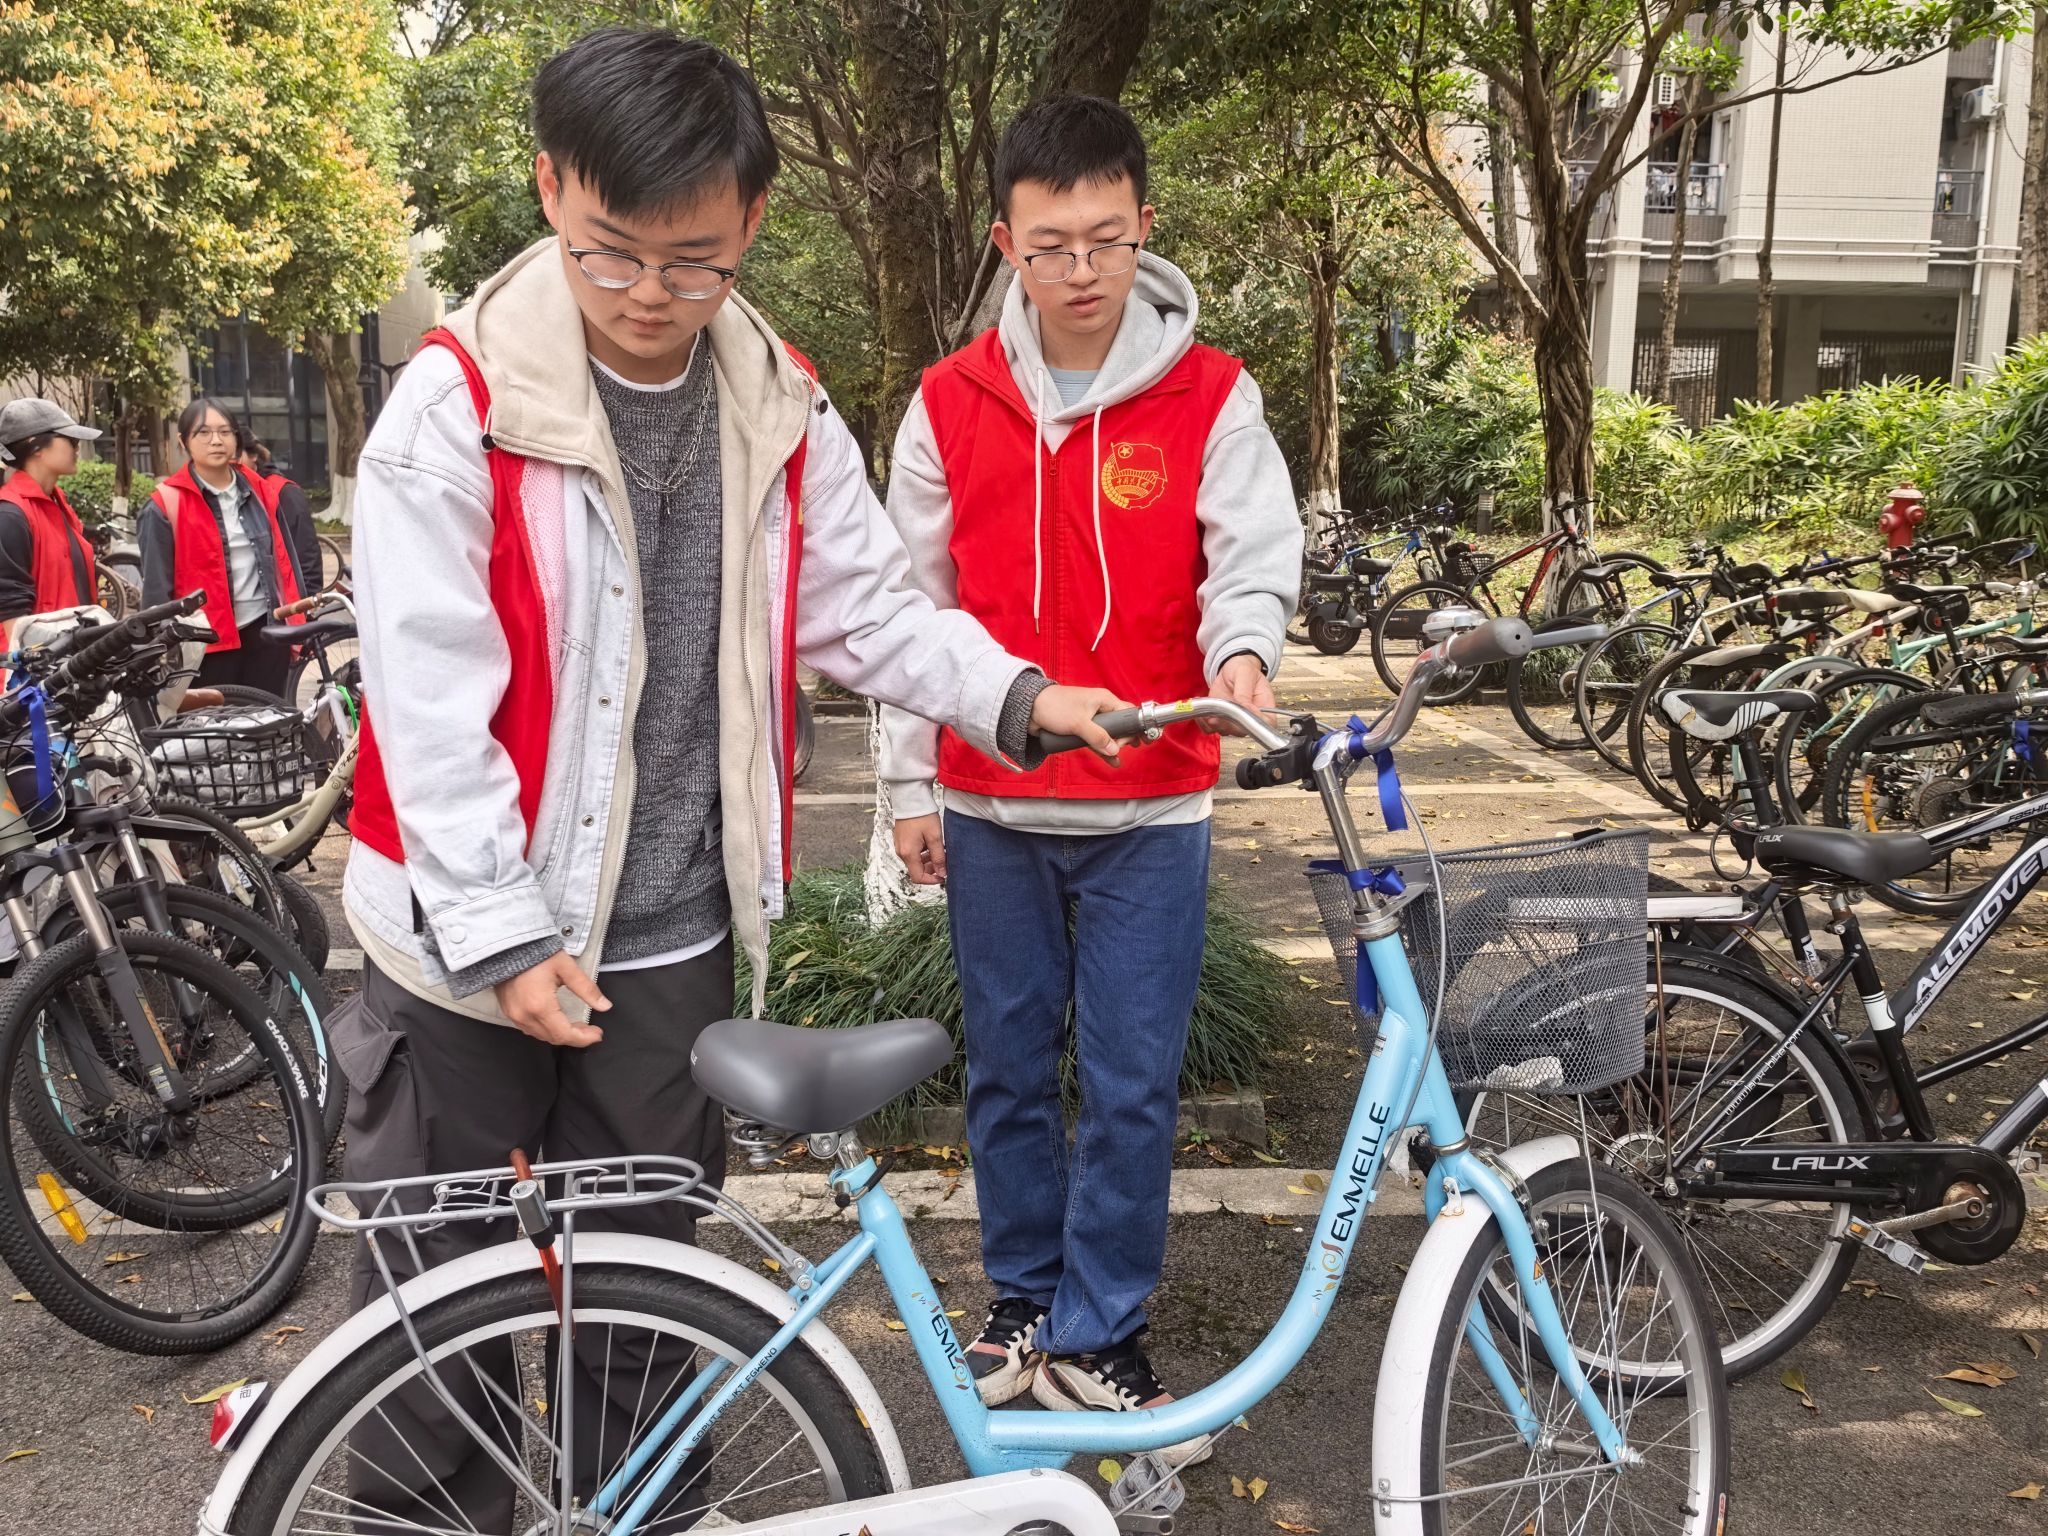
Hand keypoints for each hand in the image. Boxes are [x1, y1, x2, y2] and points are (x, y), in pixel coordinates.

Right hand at [494, 952, 610, 1046]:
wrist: (508, 945)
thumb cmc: (536, 953)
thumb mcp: (567, 968)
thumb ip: (587, 989)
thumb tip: (605, 1006)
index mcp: (540, 1006)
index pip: (564, 1034)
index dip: (583, 1038)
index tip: (597, 1034)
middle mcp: (524, 1015)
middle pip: (553, 1038)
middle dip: (575, 1037)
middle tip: (590, 1029)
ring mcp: (514, 1015)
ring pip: (541, 1036)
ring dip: (560, 1034)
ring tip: (577, 1026)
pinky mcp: (508, 1011)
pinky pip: (529, 1029)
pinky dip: (546, 1029)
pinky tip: (557, 1021)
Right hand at [894, 813, 946, 884]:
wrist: (911, 798)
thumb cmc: (923, 816)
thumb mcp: (935, 837)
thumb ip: (938, 857)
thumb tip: (942, 873)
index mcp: (908, 853)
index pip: (918, 877)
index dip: (932, 880)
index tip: (943, 876)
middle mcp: (901, 852)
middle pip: (916, 869)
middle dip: (931, 869)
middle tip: (944, 861)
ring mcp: (900, 845)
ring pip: (915, 861)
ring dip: (928, 860)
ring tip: (940, 850)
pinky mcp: (901, 839)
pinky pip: (912, 852)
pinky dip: (923, 853)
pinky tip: (932, 843)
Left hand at [1031, 683, 1132, 760]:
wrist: (1029, 709)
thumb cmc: (1054, 707)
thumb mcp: (1078, 723)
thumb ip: (1098, 737)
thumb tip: (1114, 750)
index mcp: (1104, 700)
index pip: (1128, 712)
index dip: (1137, 726)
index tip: (1145, 739)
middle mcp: (1100, 708)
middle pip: (1120, 725)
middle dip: (1124, 739)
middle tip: (1122, 749)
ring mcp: (1091, 719)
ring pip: (1108, 735)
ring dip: (1114, 747)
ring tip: (1118, 759)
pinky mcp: (1081, 729)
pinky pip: (1096, 740)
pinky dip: (1102, 749)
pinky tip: (1110, 760)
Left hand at [1207, 654, 1273, 735]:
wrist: (1230, 669)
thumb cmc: (1243, 669)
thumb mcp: (1245, 674)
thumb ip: (1245, 692)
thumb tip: (1244, 707)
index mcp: (1264, 706)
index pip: (1266, 723)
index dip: (1254, 724)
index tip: (1240, 715)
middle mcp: (1250, 717)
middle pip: (1243, 730)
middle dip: (1228, 723)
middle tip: (1218, 712)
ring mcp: (1235, 720)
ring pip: (1225, 731)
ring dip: (1214, 722)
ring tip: (1208, 705)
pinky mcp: (1220, 719)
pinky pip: (1211, 728)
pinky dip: (1203, 722)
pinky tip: (1201, 709)